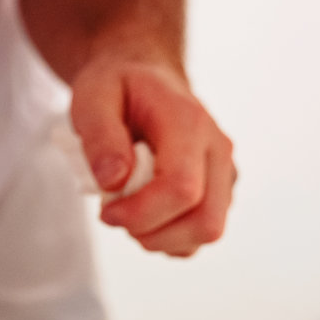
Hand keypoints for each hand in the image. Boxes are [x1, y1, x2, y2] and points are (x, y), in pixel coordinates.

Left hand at [70, 57, 234, 257]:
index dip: (141, 213)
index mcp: (190, 123)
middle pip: (206, 221)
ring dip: (159, 237)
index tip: (106, 211)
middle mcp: (218, 150)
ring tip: (130, 208)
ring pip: (206, 233)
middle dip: (153, 234)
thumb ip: (100, 135)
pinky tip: (147, 211)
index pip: (182, 189)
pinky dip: (168, 238)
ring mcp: (225, 174)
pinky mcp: (221, 193)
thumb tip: (115, 181)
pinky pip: (199, 236)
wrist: (148, 81)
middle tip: (116, 215)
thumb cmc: (121, 88)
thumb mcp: (93, 96)